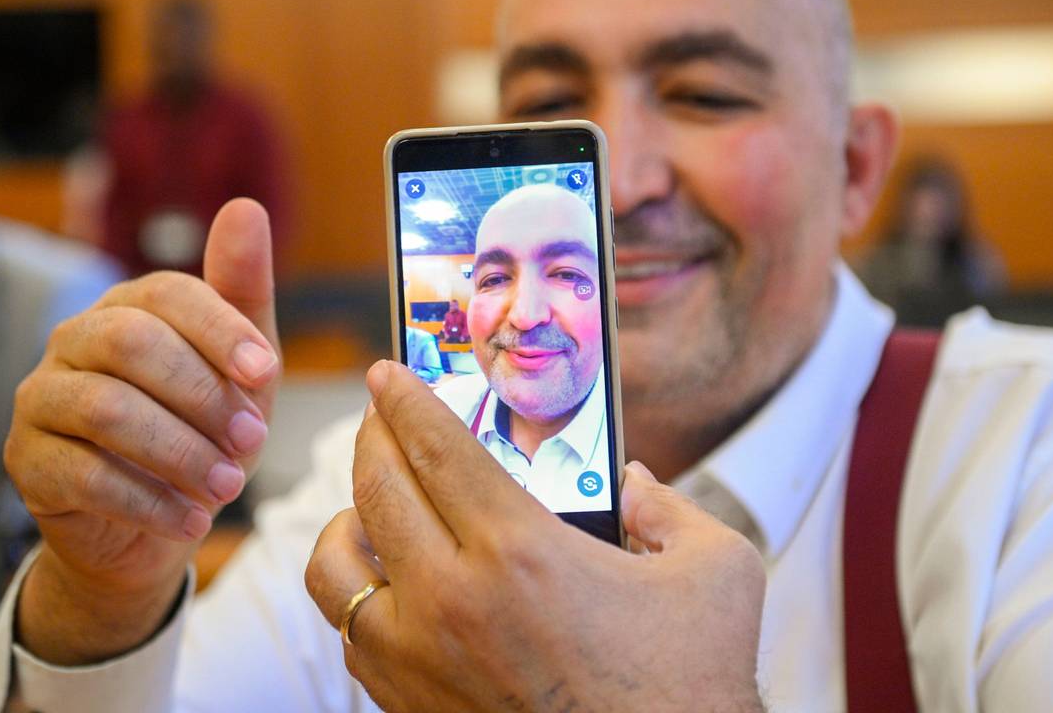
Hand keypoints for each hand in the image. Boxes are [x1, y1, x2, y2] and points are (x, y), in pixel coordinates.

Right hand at [4, 199, 280, 663]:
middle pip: (132, 344)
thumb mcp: (238, 365)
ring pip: (107, 410)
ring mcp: (43, 398)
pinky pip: (84, 476)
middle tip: (252, 440)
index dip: (221, 329)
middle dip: (203, 396)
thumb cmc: (205, 426)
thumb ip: (243, 292)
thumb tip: (246, 207)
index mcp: (131, 305)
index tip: (267, 372)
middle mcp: (77, 339)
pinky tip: (191, 519)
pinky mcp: (27, 461)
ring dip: (181, 453)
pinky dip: (150, 501)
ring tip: (230, 486)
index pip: (170, 294)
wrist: (158, 515)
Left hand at [306, 362, 765, 712]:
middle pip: (377, 488)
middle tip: (382, 415)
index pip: (437, 447)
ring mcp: (419, 662)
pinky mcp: (408, 707)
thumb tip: (630, 482)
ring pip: (335, 566)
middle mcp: (452, 603)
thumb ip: (673, 507)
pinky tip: (397, 582)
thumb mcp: (717, 573)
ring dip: (348, 519)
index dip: (405, 398)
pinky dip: (361, 592)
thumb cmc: (690, 688)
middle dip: (373, 435)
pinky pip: (352, 633)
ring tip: (378, 505)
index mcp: (522, 554)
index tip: (385, 372)